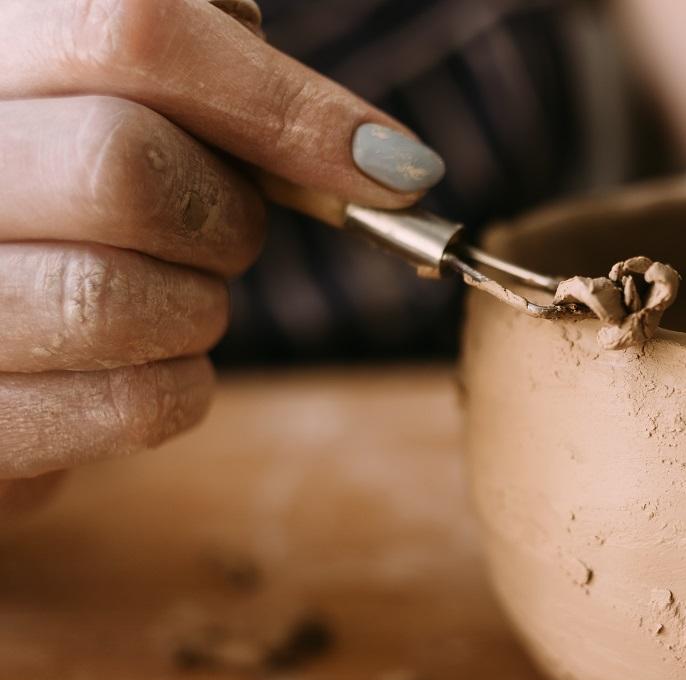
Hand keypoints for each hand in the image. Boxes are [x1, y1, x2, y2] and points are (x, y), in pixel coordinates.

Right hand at [0, 0, 442, 515]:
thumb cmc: (61, 202)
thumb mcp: (113, 100)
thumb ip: (210, 77)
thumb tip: (376, 156)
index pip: (131, 32)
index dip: (282, 103)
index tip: (391, 167)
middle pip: (122, 166)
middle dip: (227, 214)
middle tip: (230, 230)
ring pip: (118, 299)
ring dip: (197, 306)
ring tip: (169, 292)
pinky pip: (129, 405)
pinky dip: (178, 386)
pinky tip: (145, 358)